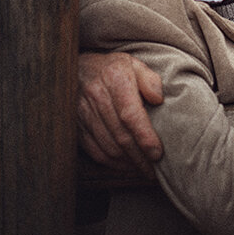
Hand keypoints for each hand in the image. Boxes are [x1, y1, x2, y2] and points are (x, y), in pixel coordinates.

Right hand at [78, 51, 163, 176]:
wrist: (75, 68)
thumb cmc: (112, 68)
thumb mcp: (134, 63)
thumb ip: (150, 79)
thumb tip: (158, 99)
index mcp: (114, 79)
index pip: (130, 114)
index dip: (144, 136)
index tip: (157, 153)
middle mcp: (96, 97)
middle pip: (120, 135)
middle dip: (140, 157)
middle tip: (156, 170)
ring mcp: (82, 113)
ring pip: (108, 146)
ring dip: (128, 162)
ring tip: (145, 170)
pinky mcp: (76, 126)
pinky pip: (95, 150)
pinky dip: (112, 162)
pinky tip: (126, 165)